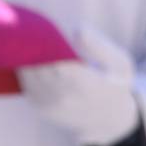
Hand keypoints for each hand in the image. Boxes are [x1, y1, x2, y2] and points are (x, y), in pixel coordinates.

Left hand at [16, 27, 140, 145]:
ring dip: (26, 54)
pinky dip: (25, 66)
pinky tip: (30, 53)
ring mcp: (50, 104)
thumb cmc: (116, 84)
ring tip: (28, 36)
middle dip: (33, 44)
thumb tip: (76, 30)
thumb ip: (100, 47)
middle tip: (30, 25)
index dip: (47, 41)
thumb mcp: (121, 63)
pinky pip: (25, 82)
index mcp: (86, 84)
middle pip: (38, 63)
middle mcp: (65, 97)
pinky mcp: (40, 107)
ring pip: (28, 72)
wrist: (109, 121)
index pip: (56, 59)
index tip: (45, 26)